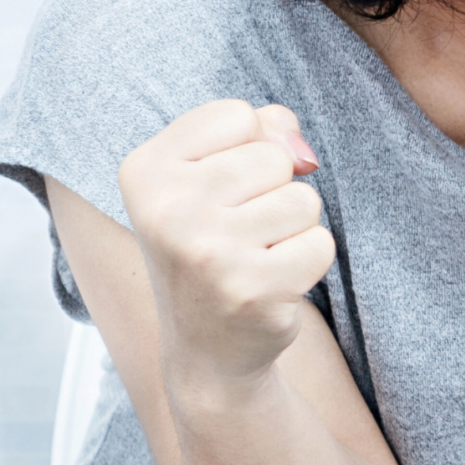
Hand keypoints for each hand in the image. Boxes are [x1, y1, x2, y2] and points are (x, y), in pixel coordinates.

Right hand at [118, 99, 332, 388]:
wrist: (207, 349)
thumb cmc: (213, 246)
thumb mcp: (211, 177)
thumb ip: (257, 132)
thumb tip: (299, 147)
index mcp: (144, 171)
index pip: (238, 116)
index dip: (247, 149)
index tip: (219, 192)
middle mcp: (167, 211)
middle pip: (274, 157)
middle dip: (274, 191)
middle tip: (240, 232)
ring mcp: (208, 253)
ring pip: (303, 200)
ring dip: (293, 227)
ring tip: (256, 256)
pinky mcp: (253, 290)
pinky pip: (320, 243)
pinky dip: (308, 260)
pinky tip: (272, 282)